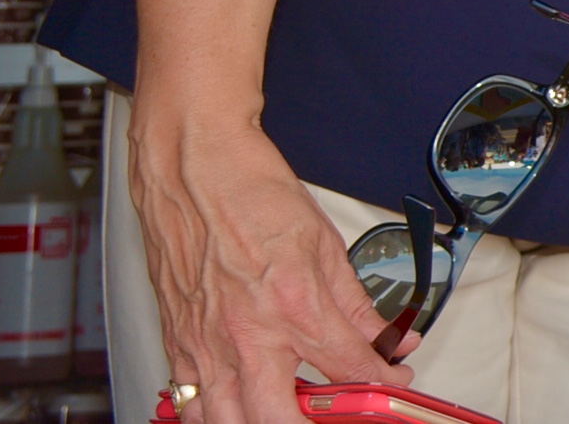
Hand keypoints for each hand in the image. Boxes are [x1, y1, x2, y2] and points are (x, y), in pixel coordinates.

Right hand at [131, 100, 412, 423]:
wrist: (195, 170)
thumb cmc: (252, 195)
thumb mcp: (325, 245)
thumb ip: (357, 303)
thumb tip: (387, 337)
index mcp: (294, 305)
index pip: (350, 368)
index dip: (381, 383)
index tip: (391, 382)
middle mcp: (248, 334)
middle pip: (280, 419)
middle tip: (336, 414)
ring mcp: (206, 346)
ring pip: (228, 423)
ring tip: (290, 413)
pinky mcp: (177, 346)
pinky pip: (190, 405)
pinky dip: (214, 416)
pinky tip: (237, 408)